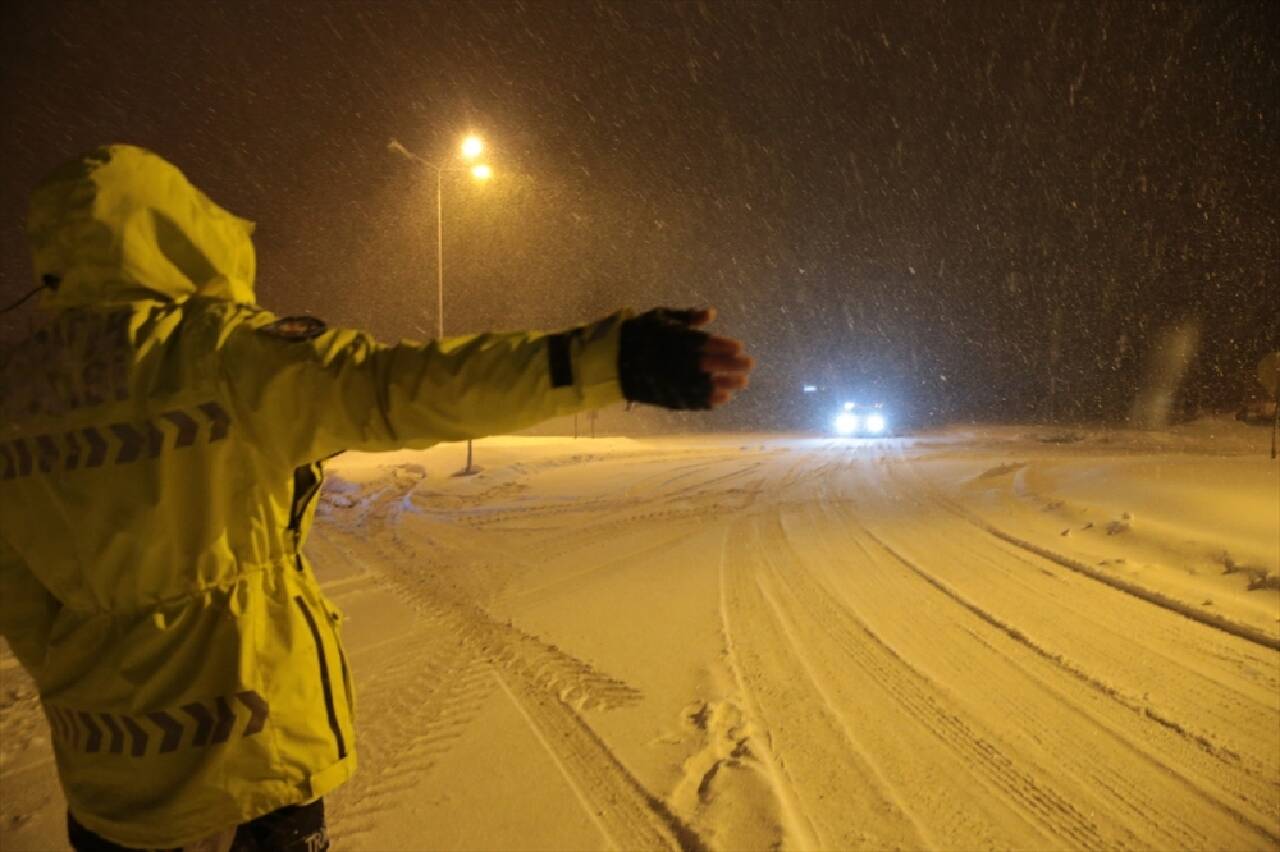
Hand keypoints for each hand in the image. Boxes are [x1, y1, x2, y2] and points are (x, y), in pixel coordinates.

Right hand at [618, 306, 753, 409]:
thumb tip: (712, 313)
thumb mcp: (659, 317)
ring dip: (725, 384)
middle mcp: (675, 361)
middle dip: (731, 365)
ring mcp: (671, 381)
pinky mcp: (666, 396)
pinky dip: (708, 400)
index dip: (724, 346)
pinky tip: (722, 399)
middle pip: (708, 364)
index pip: (704, 343)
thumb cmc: (637, 333)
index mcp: (673, 339)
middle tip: (749, 366)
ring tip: (741, 384)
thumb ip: (686, 317)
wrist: (610, 361)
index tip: (740, 347)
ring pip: (703, 384)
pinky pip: (691, 400)